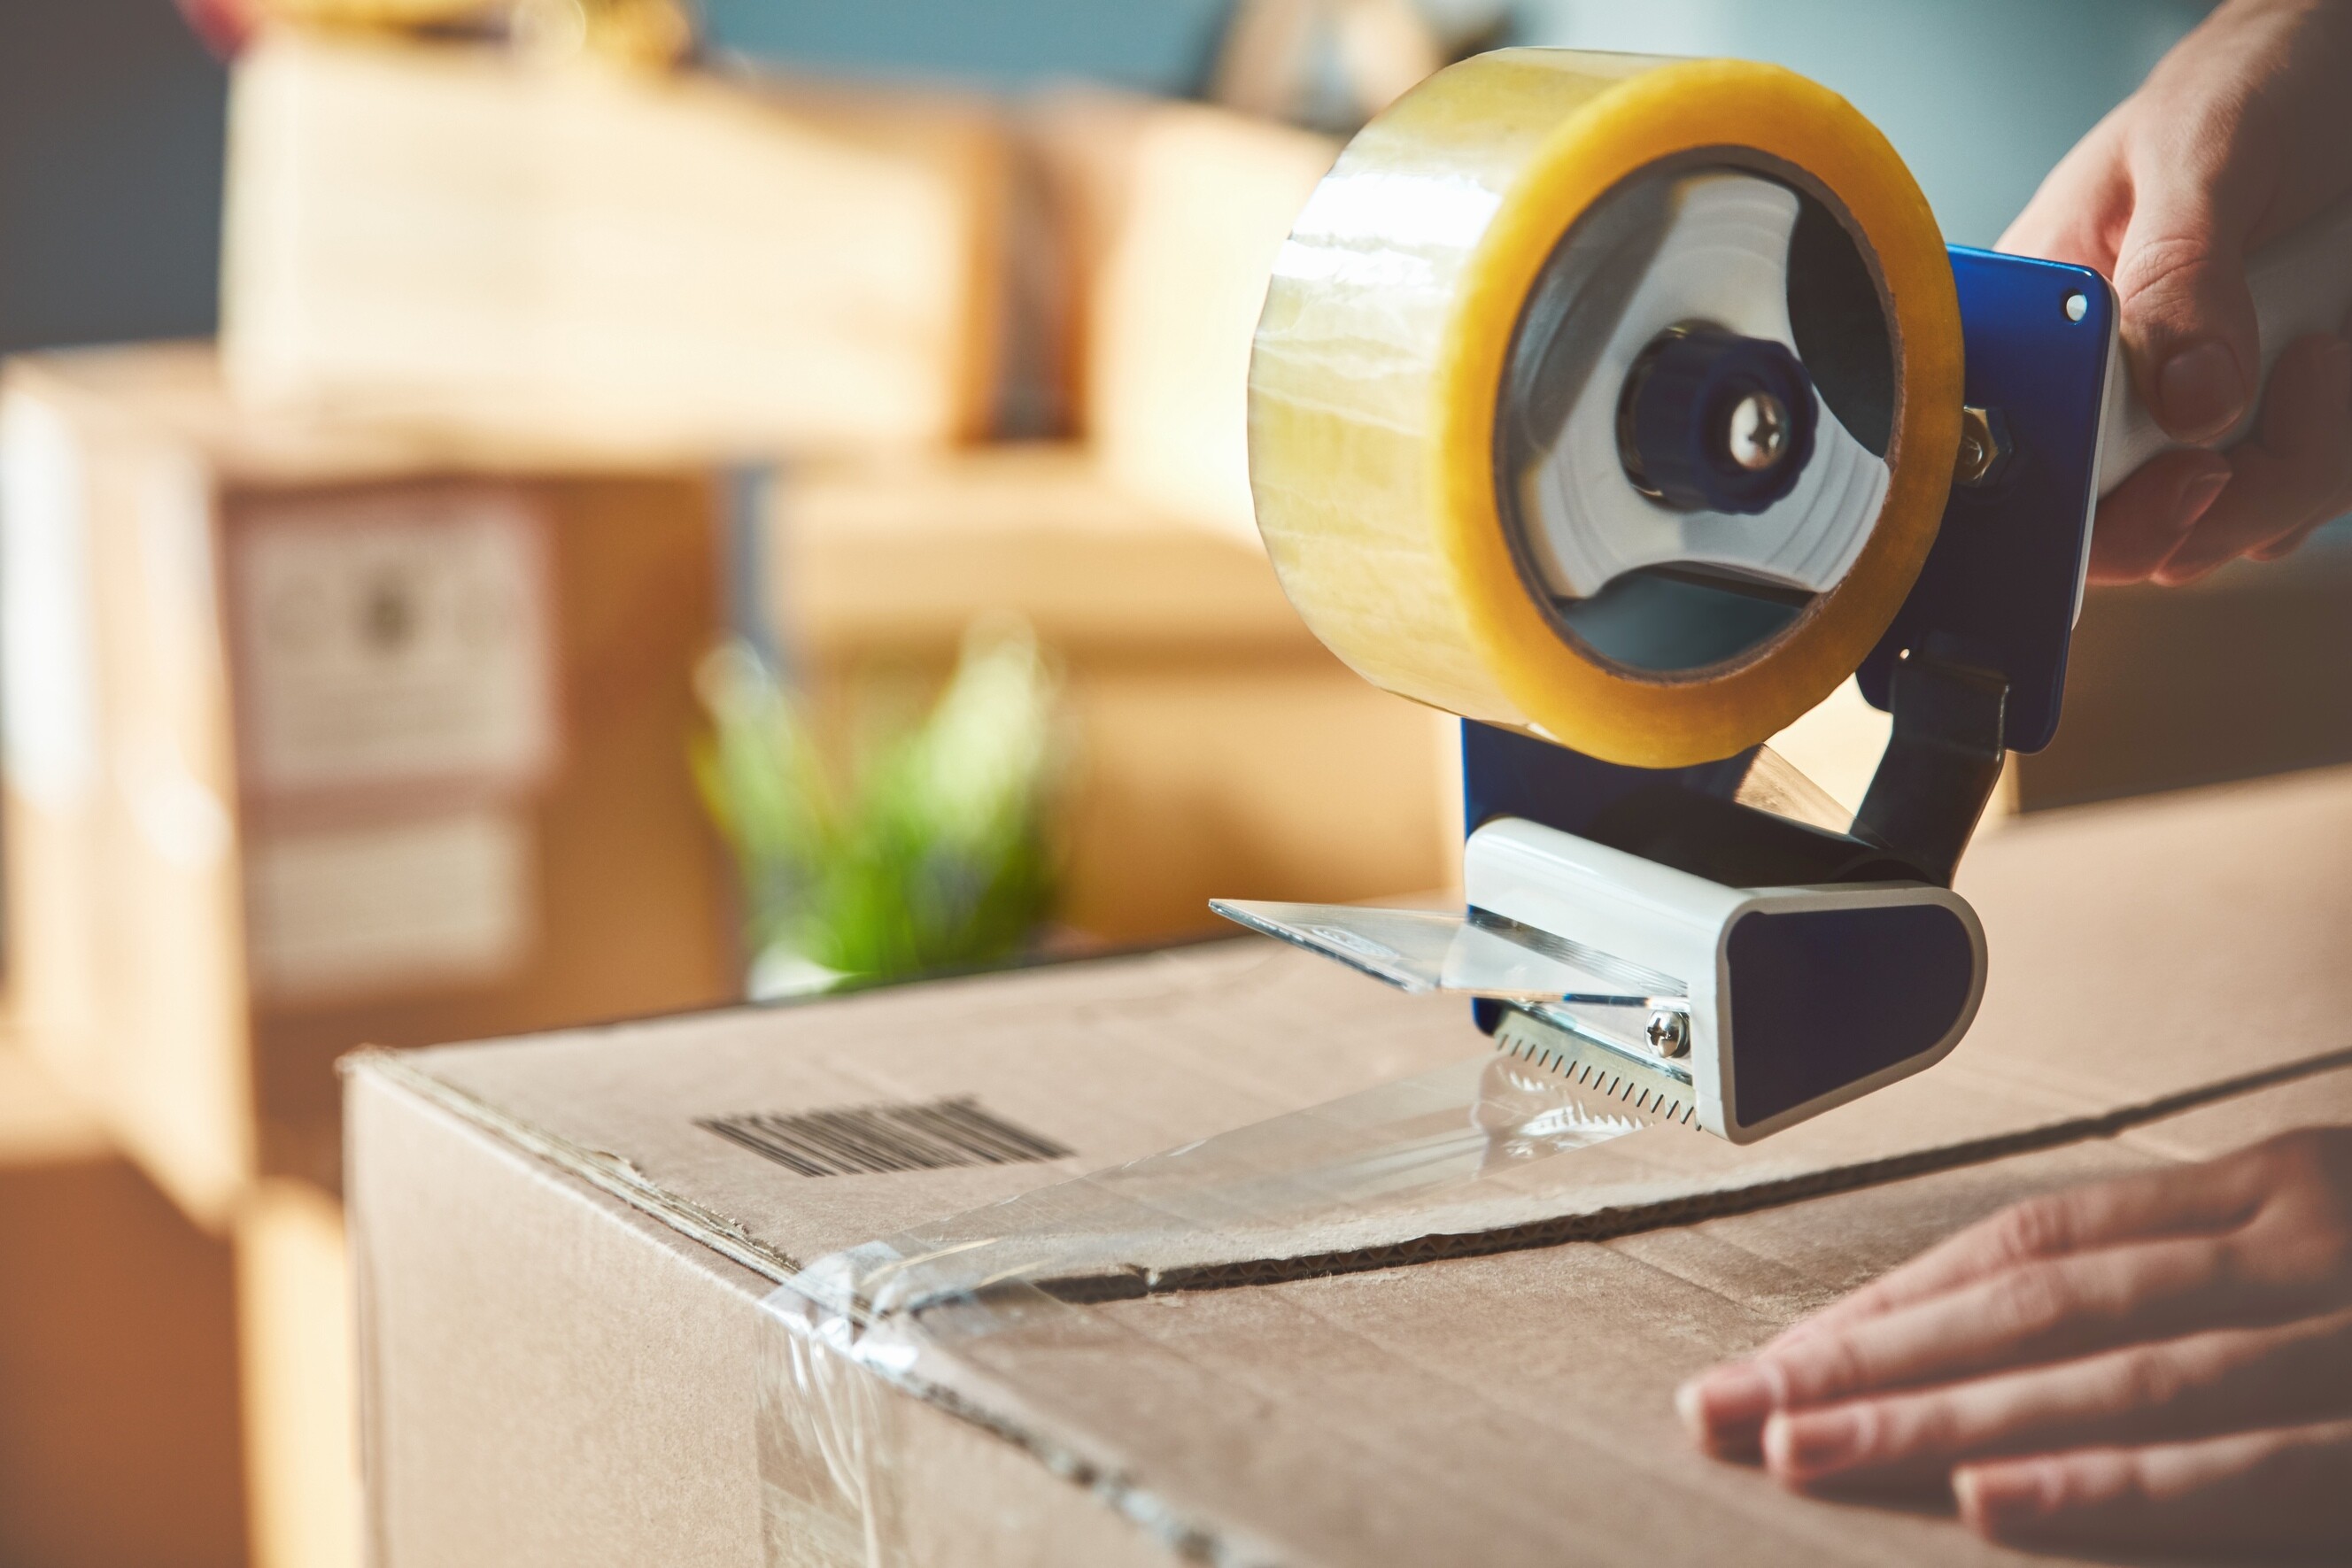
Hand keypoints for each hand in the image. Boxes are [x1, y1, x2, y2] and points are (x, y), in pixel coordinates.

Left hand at [1676, 1127, 2351, 1553]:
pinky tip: (1984, 1503)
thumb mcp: (2321, 1269)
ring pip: (2103, 1376)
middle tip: (1725, 1404)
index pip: (2030, 1243)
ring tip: (1799, 1451)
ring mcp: (2346, 1340)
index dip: (1891, 1303)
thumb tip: (1990, 1351)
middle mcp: (2294, 1246)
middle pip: (2034, 1302)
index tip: (1770, 1357)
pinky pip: (2238, 1467)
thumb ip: (2189, 1289)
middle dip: (1867, 1358)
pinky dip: (2102, 1484)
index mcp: (2266, 1192)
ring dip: (1936, 1419)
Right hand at [2000, 0, 2351, 585]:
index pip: (2031, 471)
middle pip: (2138, 533)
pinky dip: (2340, 444)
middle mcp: (2107, 392)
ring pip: (2233, 527)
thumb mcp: (2204, 152)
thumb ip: (2179, 274)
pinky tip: (2344, 360)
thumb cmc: (2256, 79)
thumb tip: (2188, 407)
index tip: (2192, 475)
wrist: (2348, 67)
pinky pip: (2301, 493)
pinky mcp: (2267, 425)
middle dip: (2234, 493)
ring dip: (2311, 457)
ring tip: (2334, 345)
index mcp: (2042, 328)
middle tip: (2304, 381)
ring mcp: (2190, 417)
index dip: (2100, 516)